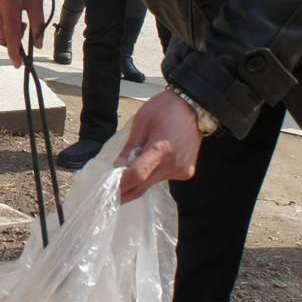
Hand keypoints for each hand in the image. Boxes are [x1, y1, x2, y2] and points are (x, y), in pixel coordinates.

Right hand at [0, 0, 43, 66]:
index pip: (11, 34)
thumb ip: (38, 24)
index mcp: (9, 2)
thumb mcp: (37, 0)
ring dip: (7, 30)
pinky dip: (0, 21)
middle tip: (25, 27)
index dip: (14, 52)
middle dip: (12, 40)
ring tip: (17, 14)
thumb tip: (36, 45)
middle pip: (0, 36)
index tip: (18, 64)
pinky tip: (7, 7)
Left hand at [116, 89, 204, 203]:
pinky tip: (153, 161)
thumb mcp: (141, 123)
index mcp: (161, 149)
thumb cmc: (165, 109)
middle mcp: (173, 165)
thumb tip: (117, 168)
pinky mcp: (186, 172)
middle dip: (124, 192)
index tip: (107, 189)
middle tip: (110, 194)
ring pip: (152, 183)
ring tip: (130, 170)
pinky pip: (162, 178)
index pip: (137, 175)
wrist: (193, 107)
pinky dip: (152, 174)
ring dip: (139, 181)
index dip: (120, 184)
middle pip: (143, 187)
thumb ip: (129, 148)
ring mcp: (181, 171)